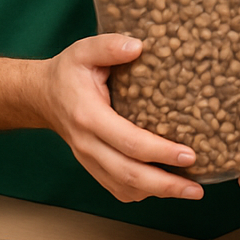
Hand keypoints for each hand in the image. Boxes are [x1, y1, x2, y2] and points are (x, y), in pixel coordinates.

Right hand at [38, 34, 203, 202]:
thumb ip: (109, 46)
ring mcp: (88, 160)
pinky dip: (142, 192)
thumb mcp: (83, 51)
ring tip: (189, 190)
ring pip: (124, 187)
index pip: (129, 142)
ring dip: (158, 192)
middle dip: (166, 185)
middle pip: (129, 174)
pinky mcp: (93, 167)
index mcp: (89, 117)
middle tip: (197, 189)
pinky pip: (117, 188)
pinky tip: (164, 187)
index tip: (190, 155)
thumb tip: (138, 46)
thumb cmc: (67, 73)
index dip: (161, 152)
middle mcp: (87, 145)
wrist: (42, 96)